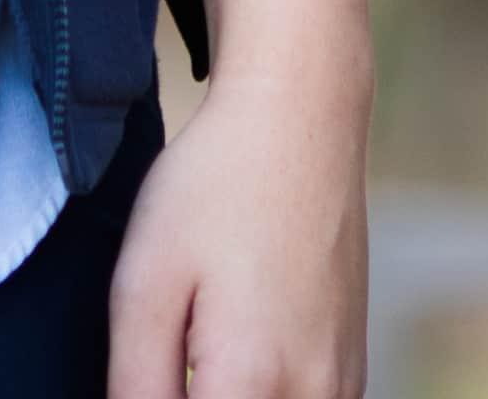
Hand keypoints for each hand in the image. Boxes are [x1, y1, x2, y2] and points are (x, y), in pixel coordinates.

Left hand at [102, 35, 371, 398]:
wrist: (301, 116)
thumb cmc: (215, 188)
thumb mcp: (142, 287)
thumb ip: (133, 388)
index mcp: (250, 383)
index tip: (147, 372)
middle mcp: (311, 394)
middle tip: (165, 358)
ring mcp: (342, 382)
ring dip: (229, 396)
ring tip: (198, 349)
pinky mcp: (353, 364)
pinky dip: (264, 397)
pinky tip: (238, 354)